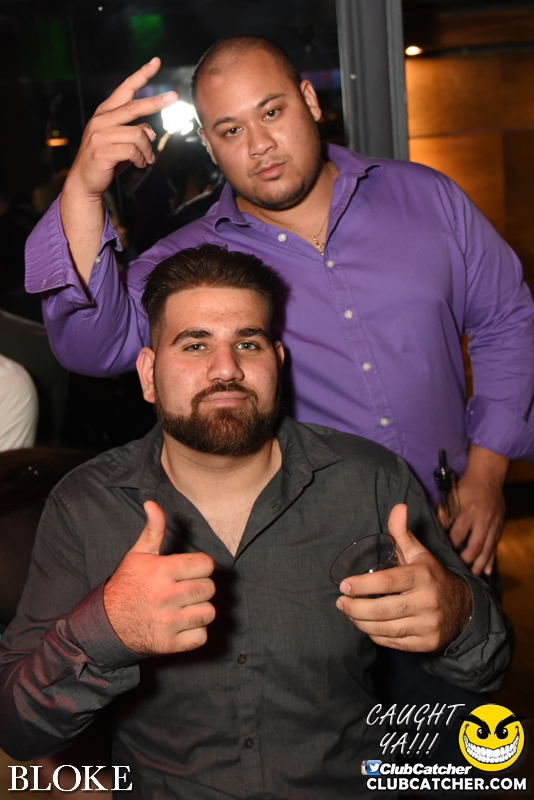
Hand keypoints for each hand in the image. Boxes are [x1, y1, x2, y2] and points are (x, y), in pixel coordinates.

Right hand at [64, 57, 176, 200]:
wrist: (86, 181)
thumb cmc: (106, 159)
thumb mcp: (122, 142)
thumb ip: (135, 132)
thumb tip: (151, 131)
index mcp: (105, 113)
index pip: (125, 89)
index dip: (141, 75)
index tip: (155, 62)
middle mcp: (101, 120)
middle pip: (134, 106)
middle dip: (156, 101)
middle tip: (174, 96)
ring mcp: (100, 135)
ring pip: (138, 134)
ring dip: (148, 150)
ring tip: (147, 159)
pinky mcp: (102, 151)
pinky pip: (133, 151)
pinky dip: (141, 159)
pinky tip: (140, 164)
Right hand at [103, 501, 215, 654]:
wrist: (106, 625)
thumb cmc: (127, 585)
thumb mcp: (138, 555)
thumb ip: (153, 529)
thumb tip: (152, 503)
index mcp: (161, 571)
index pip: (205, 565)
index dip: (199, 566)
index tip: (188, 571)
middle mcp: (165, 596)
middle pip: (209, 588)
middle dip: (199, 587)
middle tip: (183, 589)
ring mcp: (168, 622)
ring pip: (209, 612)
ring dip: (199, 610)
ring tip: (183, 607)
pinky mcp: (169, 645)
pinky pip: (201, 636)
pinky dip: (195, 632)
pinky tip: (181, 625)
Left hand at [335, 504, 471, 652]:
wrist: (463, 608)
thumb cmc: (432, 577)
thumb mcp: (419, 553)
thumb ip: (402, 533)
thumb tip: (398, 507)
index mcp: (422, 576)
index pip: (386, 582)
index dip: (361, 585)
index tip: (343, 585)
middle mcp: (427, 601)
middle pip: (381, 610)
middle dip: (355, 608)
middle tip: (341, 602)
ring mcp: (428, 625)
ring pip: (385, 629)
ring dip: (360, 622)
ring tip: (349, 612)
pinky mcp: (427, 644)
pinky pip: (393, 642)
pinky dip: (375, 635)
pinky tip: (367, 626)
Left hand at [447, 445, 507, 575]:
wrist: (488, 476)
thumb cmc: (466, 486)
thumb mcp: (452, 497)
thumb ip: (443, 514)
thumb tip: (434, 530)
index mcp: (468, 511)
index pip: (458, 534)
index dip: (450, 546)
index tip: (441, 556)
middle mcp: (483, 520)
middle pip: (475, 545)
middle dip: (466, 560)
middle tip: (457, 571)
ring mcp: (493, 524)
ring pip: (487, 549)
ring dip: (479, 564)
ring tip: (472, 576)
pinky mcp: (499, 527)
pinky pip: (495, 546)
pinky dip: (491, 559)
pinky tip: (486, 571)